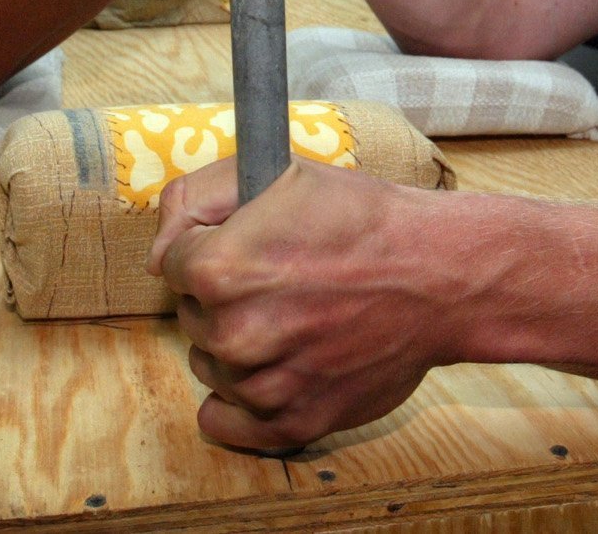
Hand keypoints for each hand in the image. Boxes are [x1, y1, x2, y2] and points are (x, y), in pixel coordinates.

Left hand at [147, 156, 454, 452]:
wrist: (440, 276)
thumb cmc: (363, 221)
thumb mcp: (278, 174)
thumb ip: (194, 198)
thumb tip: (158, 255)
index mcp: (218, 269)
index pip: (174, 264)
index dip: (210, 247)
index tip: (247, 246)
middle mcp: (233, 334)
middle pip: (191, 316)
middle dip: (223, 297)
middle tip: (279, 279)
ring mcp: (263, 385)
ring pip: (210, 365)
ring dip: (235, 345)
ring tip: (291, 317)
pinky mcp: (293, 423)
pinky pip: (225, 422)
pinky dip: (237, 404)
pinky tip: (269, 370)